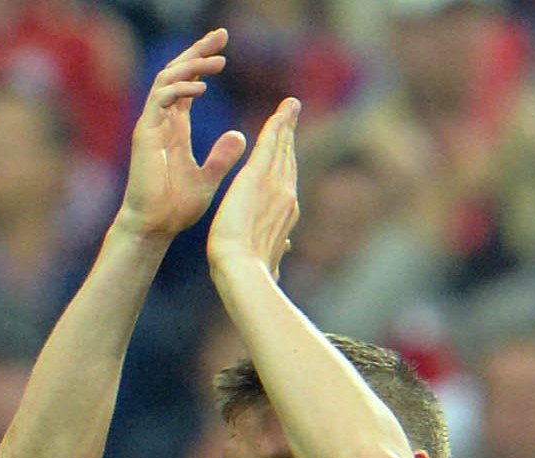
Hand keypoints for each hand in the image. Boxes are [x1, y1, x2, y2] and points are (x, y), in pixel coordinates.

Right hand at [116, 30, 246, 247]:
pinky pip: (159, 100)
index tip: (224, 48)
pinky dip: (179, 91)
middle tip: (221, 35)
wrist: (155, 226)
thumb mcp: (209, 177)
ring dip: (192, 66)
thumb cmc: (177, 207)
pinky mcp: (145, 134)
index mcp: (175, 126)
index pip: (188, 83)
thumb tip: (240, 135)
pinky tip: (201, 88)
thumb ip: (223, 156)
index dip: (203, 62)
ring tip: (217, 61)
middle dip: (198, 51)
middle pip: (177, 73)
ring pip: (167, 80)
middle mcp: (161, 120)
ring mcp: (151, 124)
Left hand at [209, 97, 302, 285]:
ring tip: (289, 106)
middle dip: (291, 136)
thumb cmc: (249, 273)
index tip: (288, 146)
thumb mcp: (267, 261)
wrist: (242, 271)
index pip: (286, 181)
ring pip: (282, 148)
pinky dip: (276, 125)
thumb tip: (282, 261)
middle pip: (289, 160)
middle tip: (293, 113)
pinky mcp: (257, 177)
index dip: (288, 161)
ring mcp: (275, 186)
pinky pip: (269, 144)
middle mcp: (287, 198)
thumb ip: (275, 254)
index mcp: (284, 215)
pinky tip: (280, 111)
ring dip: (286, 124)